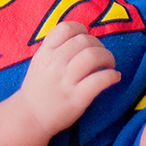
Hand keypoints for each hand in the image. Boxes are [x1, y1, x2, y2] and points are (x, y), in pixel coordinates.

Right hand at [18, 21, 119, 137]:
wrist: (30, 117)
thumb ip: (56, 47)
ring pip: (93, 56)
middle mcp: (55, 63)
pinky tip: (114, 77)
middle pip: (84, 40)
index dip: (81, 29)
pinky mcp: (77, 98)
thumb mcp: (40, 61)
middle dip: (99, 44)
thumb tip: (83, 37)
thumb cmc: (38, 88)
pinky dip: (111, 75)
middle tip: (101, 55)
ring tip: (109, 64)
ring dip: (107, 56)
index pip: (66, 28)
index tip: (86, 38)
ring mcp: (66, 81)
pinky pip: (100, 80)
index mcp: (46, 52)